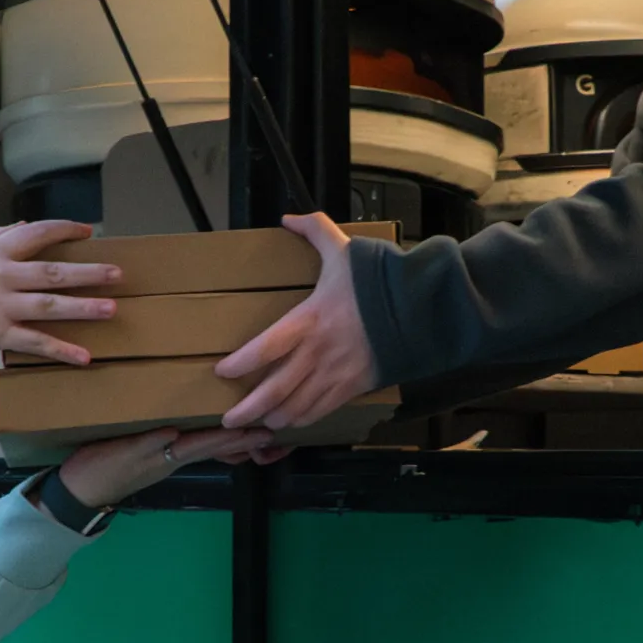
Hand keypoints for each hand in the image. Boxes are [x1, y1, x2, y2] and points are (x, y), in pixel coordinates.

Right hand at [0, 220, 118, 373]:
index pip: (35, 233)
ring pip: (51, 305)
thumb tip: (19, 227)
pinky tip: (84, 356)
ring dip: (85, 307)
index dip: (64, 230)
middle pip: (53, 272)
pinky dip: (62, 349)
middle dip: (89, 272)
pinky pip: (36, 341)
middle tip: (118, 274)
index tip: (87, 232)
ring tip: (112, 309)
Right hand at [54, 426, 282, 508]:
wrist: (76, 493)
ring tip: (254, 433)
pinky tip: (213, 434)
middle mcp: (173, 458)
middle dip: (244, 439)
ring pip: (207, 448)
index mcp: (169, 455)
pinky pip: (192, 446)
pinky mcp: (155, 457)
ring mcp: (165, 459)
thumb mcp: (119, 453)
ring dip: (231, 440)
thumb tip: (174, 431)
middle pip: (216, 447)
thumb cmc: (97, 470)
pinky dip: (210, 440)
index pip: (211, 442)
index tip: (266, 429)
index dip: (238, 435)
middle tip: (273, 430)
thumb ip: (146, 443)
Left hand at [213, 213, 377, 429]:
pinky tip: (292, 422)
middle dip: (249, 409)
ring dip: (274, 419)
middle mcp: (318, 352)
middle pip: (275, 389)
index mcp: (309, 319)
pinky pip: (322, 411)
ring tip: (259, 423)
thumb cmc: (378, 281)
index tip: (222, 370)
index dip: (240, 363)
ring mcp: (336, 374)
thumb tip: (288, 219)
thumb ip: (315, 230)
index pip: (265, 347)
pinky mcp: (354, 387)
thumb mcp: (344, 249)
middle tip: (230, 419)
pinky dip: (303, 420)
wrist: (420, 310)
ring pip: (297, 407)